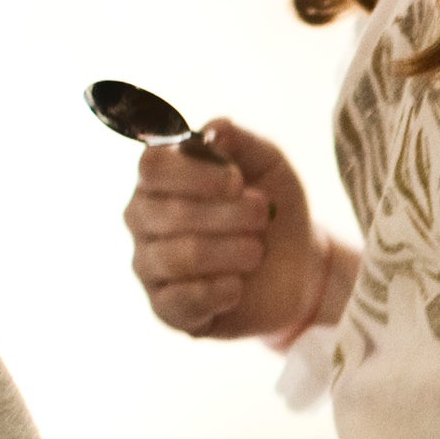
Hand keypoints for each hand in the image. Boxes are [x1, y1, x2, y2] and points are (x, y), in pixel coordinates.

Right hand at [123, 119, 338, 339]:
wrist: (296, 267)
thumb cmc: (272, 209)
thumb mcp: (268, 166)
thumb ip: (240, 142)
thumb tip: (213, 130)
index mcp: (159, 179)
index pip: (152, 166)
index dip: (196, 174)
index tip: (237, 181)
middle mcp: (143, 219)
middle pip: (166, 213)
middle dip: (227, 215)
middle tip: (261, 215)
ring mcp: (149, 266)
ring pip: (177, 256)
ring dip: (229, 251)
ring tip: (257, 250)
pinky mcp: (166, 309)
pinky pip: (181, 300)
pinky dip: (218, 291)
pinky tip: (238, 285)